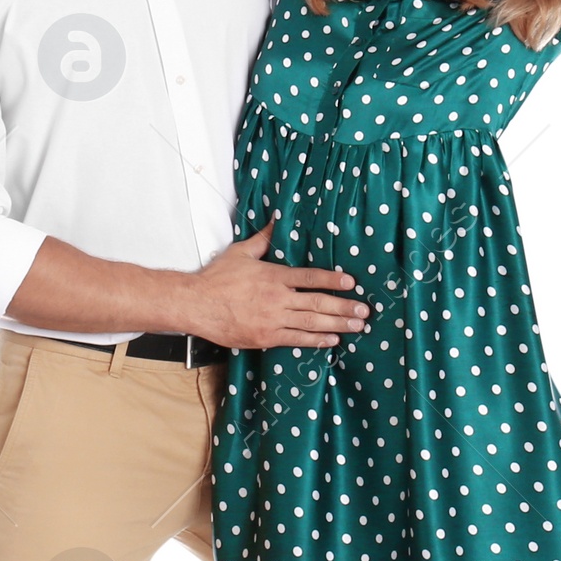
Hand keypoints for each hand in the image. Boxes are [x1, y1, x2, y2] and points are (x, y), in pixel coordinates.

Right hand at [189, 223, 369, 349]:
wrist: (196, 304)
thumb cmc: (216, 278)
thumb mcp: (241, 252)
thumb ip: (264, 239)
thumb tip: (278, 220)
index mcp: (273, 275)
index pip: (309, 277)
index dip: (332, 279)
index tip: (351, 282)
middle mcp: (277, 298)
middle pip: (317, 303)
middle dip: (344, 307)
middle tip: (365, 310)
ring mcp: (272, 319)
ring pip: (311, 323)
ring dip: (337, 325)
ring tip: (357, 326)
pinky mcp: (265, 337)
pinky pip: (296, 340)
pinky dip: (316, 340)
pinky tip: (333, 340)